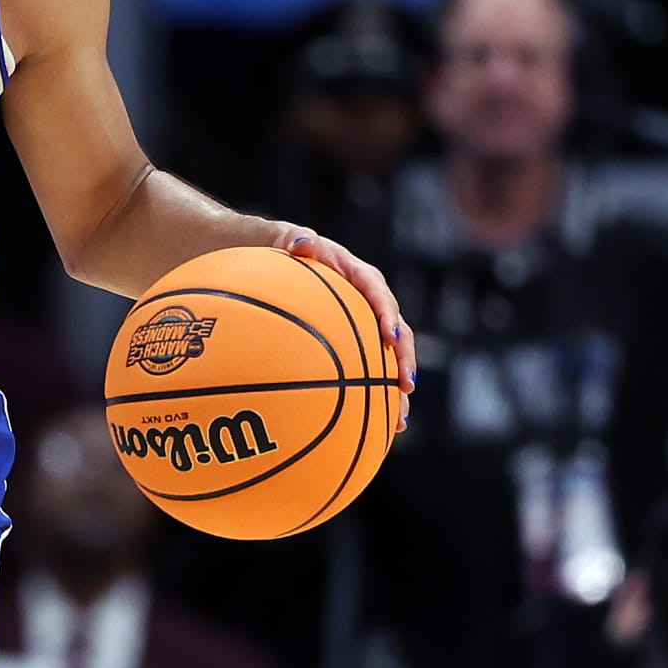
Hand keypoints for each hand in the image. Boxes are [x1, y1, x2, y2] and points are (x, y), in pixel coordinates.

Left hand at [271, 223, 416, 425]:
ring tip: (400, 420)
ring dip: (394, 389)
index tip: (390, 338)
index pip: (377, 293)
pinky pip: (362, 371)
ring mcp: (358, 325)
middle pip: (393, 331)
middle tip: (407, 386)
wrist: (260, 258)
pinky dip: (369, 397)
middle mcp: (363, 301)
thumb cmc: (270, 248)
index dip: (387, 315)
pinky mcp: (348, 344)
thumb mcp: (279, 239)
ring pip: (384, 358)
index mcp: (354, 274)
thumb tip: (303, 242)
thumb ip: (293, 239)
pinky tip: (372, 428)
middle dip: (403, 360)